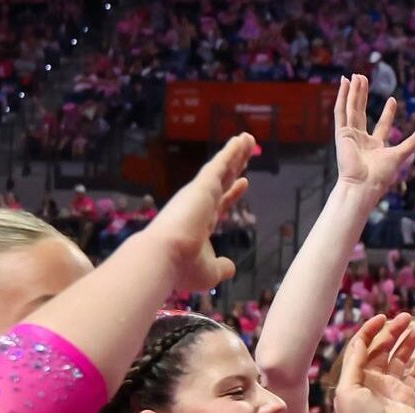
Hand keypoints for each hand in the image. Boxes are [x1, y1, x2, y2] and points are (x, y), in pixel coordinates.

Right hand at [147, 133, 254, 291]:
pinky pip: (221, 164)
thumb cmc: (184, 268)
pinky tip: (242, 140)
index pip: (220, 204)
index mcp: (200, 224)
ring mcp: (199, 194)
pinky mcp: (202, 186)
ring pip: (222, 168)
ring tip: (249, 139)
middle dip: (235, 166)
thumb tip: (231, 268)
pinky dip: (232, 152)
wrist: (165, 257)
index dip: (233, 193)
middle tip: (247, 152)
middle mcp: (199, 205)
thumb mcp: (210, 272)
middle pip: (222, 181)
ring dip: (236, 153)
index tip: (244, 182)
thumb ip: (222, 268)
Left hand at [333, 313, 414, 412]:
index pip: (364, 346)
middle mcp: (374, 379)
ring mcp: (392, 388)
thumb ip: (354, 363)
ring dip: (409, 343)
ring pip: (401, 359)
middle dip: (394, 332)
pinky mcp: (408, 398)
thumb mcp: (348, 389)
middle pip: (385, 348)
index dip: (372, 330)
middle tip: (407, 317)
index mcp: (357, 376)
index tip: (383, 318)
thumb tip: (360, 339)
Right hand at [335, 74, 414, 194]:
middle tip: (364, 78)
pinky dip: (342, 97)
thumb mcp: (402, 153)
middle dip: (363, 95)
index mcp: (375, 146)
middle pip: (362, 112)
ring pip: (351, 108)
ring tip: (355, 75)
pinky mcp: (341, 133)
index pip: (382, 125)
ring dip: (353, 92)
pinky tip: (344, 83)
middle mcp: (361, 140)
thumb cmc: (381, 175)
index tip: (392, 99)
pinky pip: (341, 111)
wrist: (363, 185)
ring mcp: (350, 136)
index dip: (387, 112)